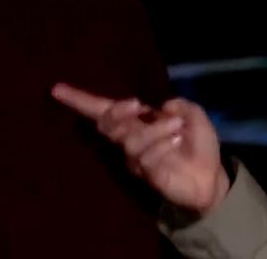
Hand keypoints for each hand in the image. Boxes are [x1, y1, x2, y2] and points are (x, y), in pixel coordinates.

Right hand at [51, 83, 230, 215]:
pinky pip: (147, 157)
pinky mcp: (146, 174)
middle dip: (117, 111)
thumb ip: (178, 105)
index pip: (103, 109)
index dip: (79, 100)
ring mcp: (135, 159)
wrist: (211, 177)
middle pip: (107, 122)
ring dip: (156, 129)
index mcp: (136, 121)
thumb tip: (162, 106)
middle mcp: (129, 139)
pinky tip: (178, 145)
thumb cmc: (197, 144)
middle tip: (137, 105)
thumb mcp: (193, 115)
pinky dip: (164, 145)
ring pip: (131, 139)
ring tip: (178, 129)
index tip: (56, 89)